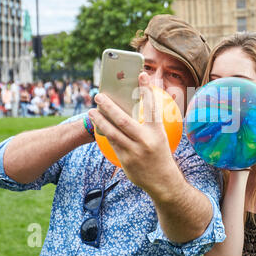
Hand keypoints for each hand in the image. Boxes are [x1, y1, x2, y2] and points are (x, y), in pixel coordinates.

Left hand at [89, 72, 179, 196]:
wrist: (163, 182)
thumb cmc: (161, 154)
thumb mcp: (161, 137)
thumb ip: (151, 121)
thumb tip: (140, 103)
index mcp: (158, 132)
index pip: (152, 107)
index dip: (147, 89)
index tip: (141, 74)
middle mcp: (146, 141)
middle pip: (123, 120)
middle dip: (109, 106)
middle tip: (99, 96)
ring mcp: (134, 152)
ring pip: (113, 132)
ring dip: (100, 120)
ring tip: (92, 111)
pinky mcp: (126, 161)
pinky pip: (112, 143)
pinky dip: (104, 132)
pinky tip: (98, 125)